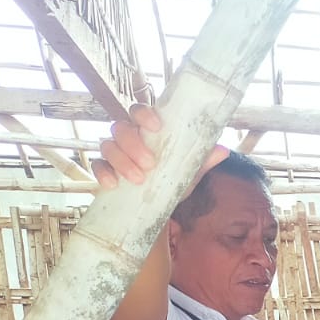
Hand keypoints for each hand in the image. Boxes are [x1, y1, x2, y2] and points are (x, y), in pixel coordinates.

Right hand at [91, 104, 227, 191]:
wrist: (158, 208)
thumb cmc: (172, 180)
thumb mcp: (189, 173)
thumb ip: (202, 161)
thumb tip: (222, 150)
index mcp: (147, 131)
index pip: (139, 111)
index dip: (144, 114)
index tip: (156, 126)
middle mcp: (127, 137)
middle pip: (121, 128)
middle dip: (133, 144)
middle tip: (150, 164)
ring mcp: (114, 153)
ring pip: (108, 145)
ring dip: (122, 161)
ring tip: (138, 179)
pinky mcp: (104, 170)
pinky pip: (97, 165)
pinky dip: (103, 173)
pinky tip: (113, 184)